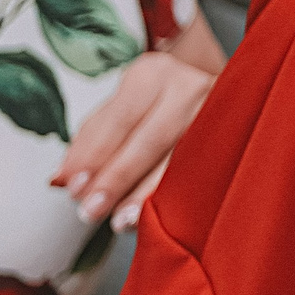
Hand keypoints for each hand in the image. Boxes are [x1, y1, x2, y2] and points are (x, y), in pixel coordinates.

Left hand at [50, 43, 216, 232]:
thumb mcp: (119, 112)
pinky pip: (201, 168)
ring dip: (147, 191)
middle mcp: (189, 86)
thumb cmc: (154, 107)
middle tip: (90, 210)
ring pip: (180, 156)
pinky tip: (158, 213)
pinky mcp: (233, 135)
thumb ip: (90, 143)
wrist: (207, 94)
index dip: (95, 155)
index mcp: (153, 74)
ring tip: (120, 221)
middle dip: (118, 177)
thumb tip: (61, 180)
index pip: (119, 118)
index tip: (73, 187)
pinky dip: (176, 192)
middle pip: (150, 138)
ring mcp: (217, 110)